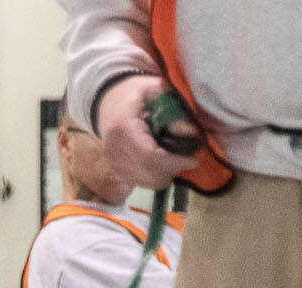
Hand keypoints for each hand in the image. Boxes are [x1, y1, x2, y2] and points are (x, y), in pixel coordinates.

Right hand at [93, 74, 200, 192]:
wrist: (109, 102)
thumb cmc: (135, 93)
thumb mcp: (156, 90)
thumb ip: (174, 110)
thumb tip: (192, 133)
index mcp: (123, 128)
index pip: (151, 156)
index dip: (175, 162)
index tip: (193, 159)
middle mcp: (114, 150)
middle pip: (150, 174)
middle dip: (173, 170)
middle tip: (186, 159)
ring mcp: (113, 164)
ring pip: (148, 183)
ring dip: (166, 175)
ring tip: (174, 159)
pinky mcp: (116, 172)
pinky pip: (142, 184)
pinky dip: (156, 177)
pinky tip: (162, 164)